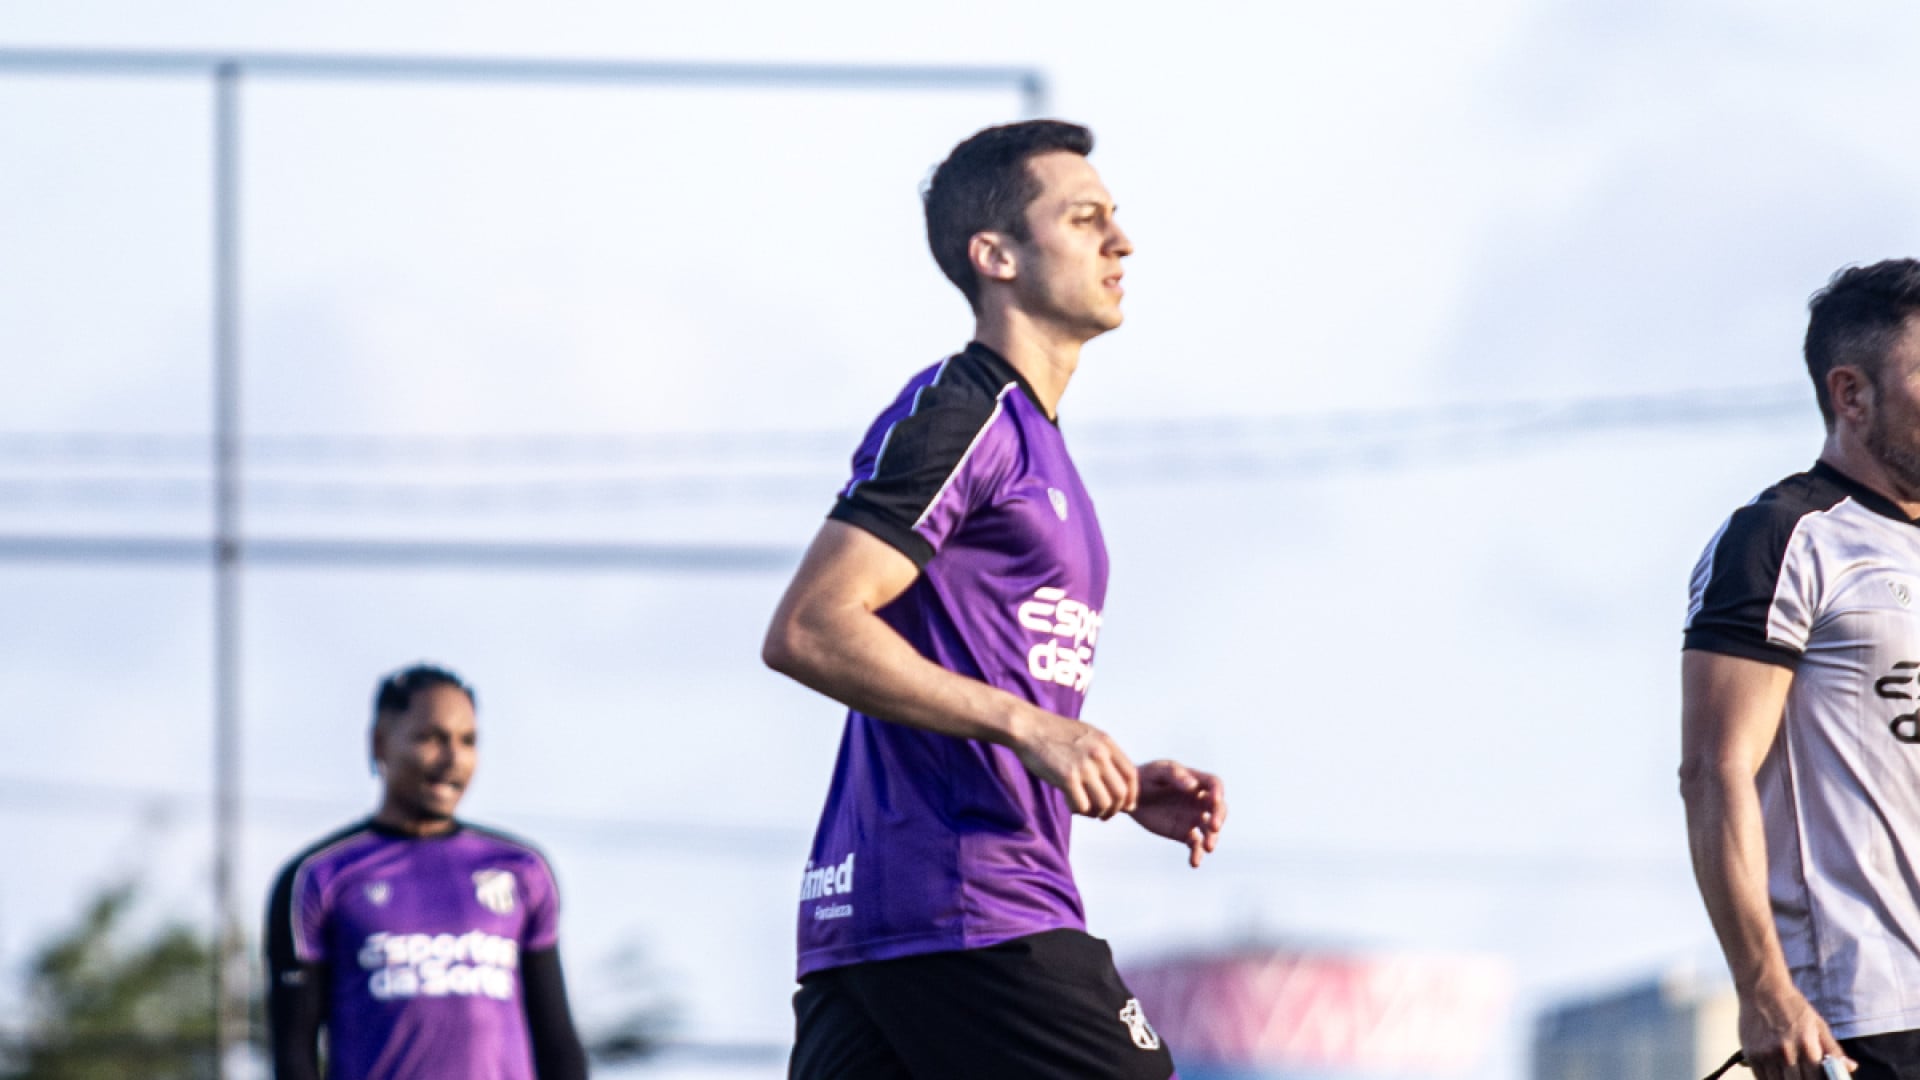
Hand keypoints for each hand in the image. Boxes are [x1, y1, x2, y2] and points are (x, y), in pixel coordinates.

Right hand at [1010, 712, 1137, 818]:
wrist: (1028, 726)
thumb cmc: (1054, 732)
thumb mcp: (1087, 734)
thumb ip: (1103, 752)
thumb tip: (1116, 778)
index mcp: (1107, 743)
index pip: (1131, 775)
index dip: (1132, 795)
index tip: (1126, 806)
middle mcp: (1099, 754)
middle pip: (1120, 793)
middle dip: (1115, 810)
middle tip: (1105, 815)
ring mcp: (1083, 766)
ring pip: (1103, 803)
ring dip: (1097, 813)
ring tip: (1086, 811)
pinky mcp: (1066, 777)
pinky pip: (1082, 806)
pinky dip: (1078, 811)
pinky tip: (1070, 804)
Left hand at [1127, 760, 1224, 866]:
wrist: (1129, 796)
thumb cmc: (1145, 777)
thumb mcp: (1158, 772)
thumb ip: (1175, 776)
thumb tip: (1193, 787)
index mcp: (1196, 781)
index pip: (1215, 785)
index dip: (1218, 792)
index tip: (1215, 800)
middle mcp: (1199, 801)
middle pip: (1218, 809)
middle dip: (1219, 817)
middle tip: (1214, 827)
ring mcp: (1193, 818)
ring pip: (1210, 830)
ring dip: (1212, 839)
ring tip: (1207, 848)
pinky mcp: (1184, 833)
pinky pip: (1195, 845)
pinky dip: (1197, 854)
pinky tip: (1194, 863)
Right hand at [1738, 979, 1853, 1078]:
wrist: (1762, 989)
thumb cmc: (1794, 1008)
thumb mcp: (1819, 1025)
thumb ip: (1834, 1050)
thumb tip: (1851, 1067)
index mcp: (1807, 1045)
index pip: (1818, 1079)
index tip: (1817, 1077)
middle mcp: (1786, 1052)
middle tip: (1804, 1075)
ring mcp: (1766, 1054)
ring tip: (1791, 1075)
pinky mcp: (1751, 1054)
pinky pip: (1762, 1078)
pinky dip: (1770, 1079)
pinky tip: (1777, 1073)